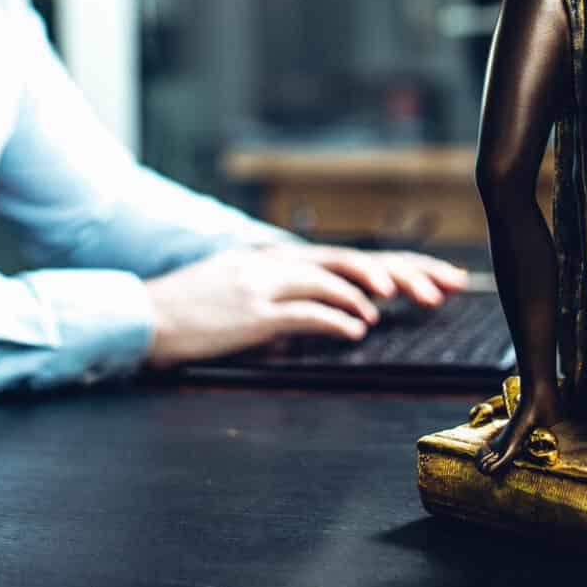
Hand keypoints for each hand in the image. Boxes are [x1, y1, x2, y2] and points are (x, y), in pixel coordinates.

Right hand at [143, 243, 468, 367]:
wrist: (143, 317)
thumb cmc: (191, 312)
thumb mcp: (242, 294)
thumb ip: (284, 301)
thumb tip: (323, 322)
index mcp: (276, 259)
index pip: (348, 257)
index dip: (397, 266)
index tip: (436, 278)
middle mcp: (275, 264)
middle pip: (352, 260)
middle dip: (402, 272)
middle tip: (442, 287)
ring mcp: (263, 285)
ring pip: (332, 278)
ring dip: (371, 291)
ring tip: (404, 301)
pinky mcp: (252, 313)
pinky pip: (304, 313)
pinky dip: (336, 319)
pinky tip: (357, 329)